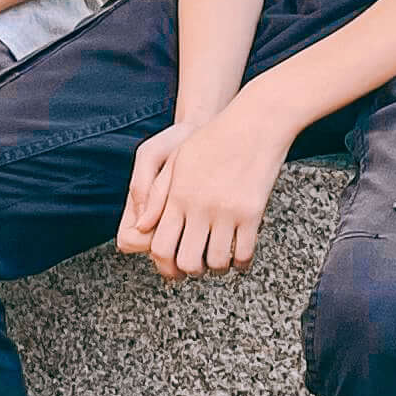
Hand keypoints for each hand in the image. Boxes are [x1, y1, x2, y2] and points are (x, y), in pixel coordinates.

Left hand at [112, 97, 289, 280]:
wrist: (254, 124)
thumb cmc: (214, 139)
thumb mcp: (177, 160)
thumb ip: (156, 194)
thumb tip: (141, 226)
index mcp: (177, 195)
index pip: (160, 245)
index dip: (164, 265)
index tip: (172, 269)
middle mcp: (199, 206)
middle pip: (187, 261)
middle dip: (189, 272)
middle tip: (196, 268)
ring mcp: (226, 211)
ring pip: (217, 262)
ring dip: (217, 269)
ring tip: (219, 262)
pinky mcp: (251, 213)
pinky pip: (244, 252)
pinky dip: (241, 263)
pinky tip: (240, 258)